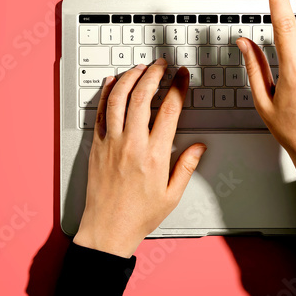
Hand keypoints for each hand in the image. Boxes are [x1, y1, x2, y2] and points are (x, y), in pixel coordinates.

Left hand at [73, 58, 206, 257]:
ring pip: (119, 99)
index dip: (178, 87)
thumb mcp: (172, 195)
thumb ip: (186, 167)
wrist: (107, 230)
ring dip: (130, 78)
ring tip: (140, 68)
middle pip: (143, 96)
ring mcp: (111, 143)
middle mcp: (132, 144)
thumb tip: (198, 147)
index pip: (170, 110)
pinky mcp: (96, 146)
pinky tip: (114, 83)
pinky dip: (107, 94)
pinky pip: (100, 113)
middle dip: (154, 74)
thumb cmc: (138, 216)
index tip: (182, 76)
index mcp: (155, 155)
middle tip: (162, 65)